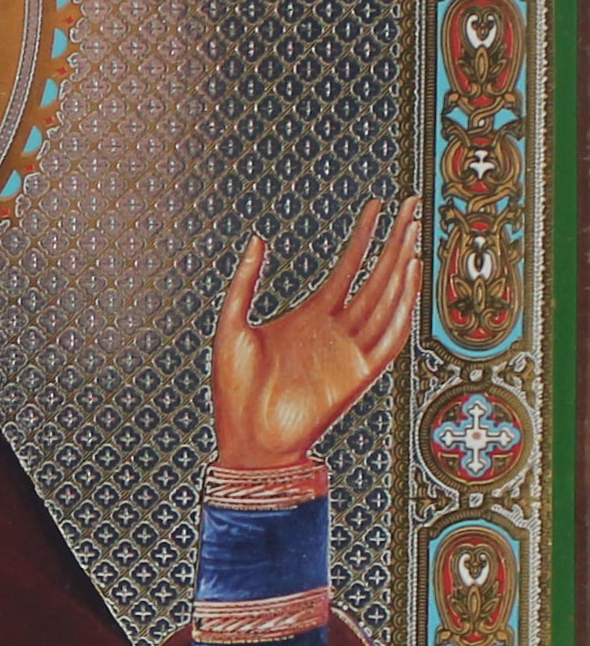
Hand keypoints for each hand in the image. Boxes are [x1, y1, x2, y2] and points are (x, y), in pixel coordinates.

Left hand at [212, 196, 420, 469]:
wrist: (246, 438)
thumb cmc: (233, 389)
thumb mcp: (231, 324)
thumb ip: (244, 282)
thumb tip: (258, 238)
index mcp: (311, 316)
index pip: (348, 267)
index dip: (364, 236)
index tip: (379, 207)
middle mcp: (337, 330)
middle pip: (376, 277)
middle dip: (395, 242)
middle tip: (412, 206)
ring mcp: (350, 351)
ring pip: (387, 300)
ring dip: (402, 267)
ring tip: (414, 233)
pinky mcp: (358, 375)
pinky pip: (389, 337)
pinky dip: (403, 308)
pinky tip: (409, 277)